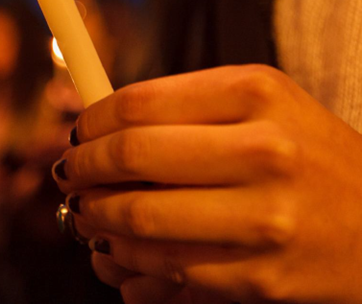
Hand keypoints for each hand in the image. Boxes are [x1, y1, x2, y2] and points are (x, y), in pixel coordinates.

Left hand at [53, 65, 361, 302]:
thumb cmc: (303, 147)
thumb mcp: (256, 99)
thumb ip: (182, 103)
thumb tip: (98, 122)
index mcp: (254, 92)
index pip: (140, 103)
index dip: (92, 120)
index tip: (77, 131)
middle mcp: (263, 151)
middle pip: (132, 157)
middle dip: (82, 168)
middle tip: (69, 173)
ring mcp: (264, 219)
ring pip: (140, 221)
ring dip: (94, 218)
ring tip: (85, 213)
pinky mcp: (263, 280)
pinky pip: (168, 271)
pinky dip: (127, 263)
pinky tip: (117, 251)